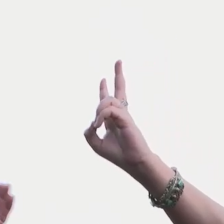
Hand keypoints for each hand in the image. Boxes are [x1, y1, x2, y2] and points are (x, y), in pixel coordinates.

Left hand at [84, 61, 157, 177]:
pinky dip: (101, 116)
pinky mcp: (127, 119)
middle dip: (118, 75)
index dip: (104, 90)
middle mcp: (121, 115)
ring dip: (99, 109)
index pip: (110, 101)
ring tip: (98, 124)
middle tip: (119, 60)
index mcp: (114, 120)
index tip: (103, 79)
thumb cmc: (119, 155)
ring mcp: (125, 116)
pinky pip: (110, 110)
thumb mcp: (97, 145)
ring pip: (109, 101)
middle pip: (119, 92)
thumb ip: (89, 134)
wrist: (134, 163)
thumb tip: (90, 124)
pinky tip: (99, 125)